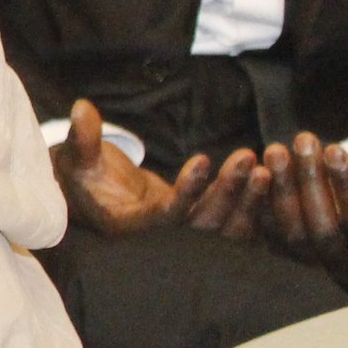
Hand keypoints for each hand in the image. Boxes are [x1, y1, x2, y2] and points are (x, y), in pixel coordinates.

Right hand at [51, 99, 270, 237]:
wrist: (97, 197)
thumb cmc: (84, 177)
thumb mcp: (77, 158)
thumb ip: (83, 138)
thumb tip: (81, 107)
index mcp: (131, 227)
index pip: (167, 215)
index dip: (187, 190)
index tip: (202, 158)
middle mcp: (163, 240)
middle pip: (205, 223)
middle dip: (228, 192)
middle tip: (246, 158)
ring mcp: (186, 236)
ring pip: (225, 226)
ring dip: (247, 198)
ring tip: (262, 165)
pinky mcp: (201, 227)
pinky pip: (234, 222)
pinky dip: (252, 203)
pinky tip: (269, 175)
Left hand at [258, 134, 347, 283]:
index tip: (336, 149)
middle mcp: (342, 266)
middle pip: (321, 230)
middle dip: (311, 184)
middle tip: (304, 141)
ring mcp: (308, 262)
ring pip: (289, 231)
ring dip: (280, 189)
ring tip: (277, 148)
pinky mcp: (279, 252)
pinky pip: (262, 231)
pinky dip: (255, 201)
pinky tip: (252, 166)